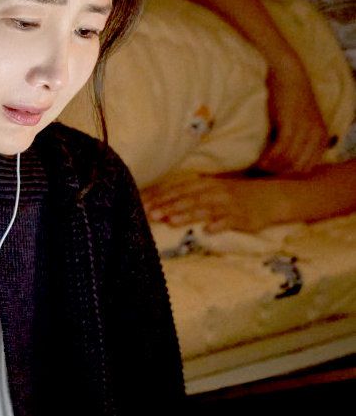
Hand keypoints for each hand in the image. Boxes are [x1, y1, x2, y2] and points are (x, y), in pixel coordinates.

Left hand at [143, 173, 285, 233]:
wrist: (272, 197)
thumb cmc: (237, 196)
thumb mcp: (214, 191)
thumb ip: (192, 197)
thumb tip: (165, 205)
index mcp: (207, 185)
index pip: (179, 189)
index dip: (161, 196)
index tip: (142, 204)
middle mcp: (215, 192)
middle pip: (188, 199)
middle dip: (168, 206)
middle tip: (150, 213)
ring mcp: (229, 205)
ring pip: (205, 209)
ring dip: (187, 214)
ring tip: (171, 221)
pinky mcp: (242, 217)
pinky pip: (229, 221)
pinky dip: (219, 225)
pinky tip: (208, 230)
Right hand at [255, 63, 330, 174]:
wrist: (287, 74)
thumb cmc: (290, 98)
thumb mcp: (302, 122)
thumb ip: (298, 140)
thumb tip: (282, 163)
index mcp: (321, 137)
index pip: (306, 168)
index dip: (289, 173)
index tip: (274, 172)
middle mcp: (316, 135)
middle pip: (297, 167)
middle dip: (280, 172)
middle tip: (265, 171)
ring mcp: (305, 131)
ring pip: (288, 161)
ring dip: (272, 167)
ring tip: (260, 166)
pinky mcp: (290, 125)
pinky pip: (280, 151)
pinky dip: (268, 159)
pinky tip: (260, 161)